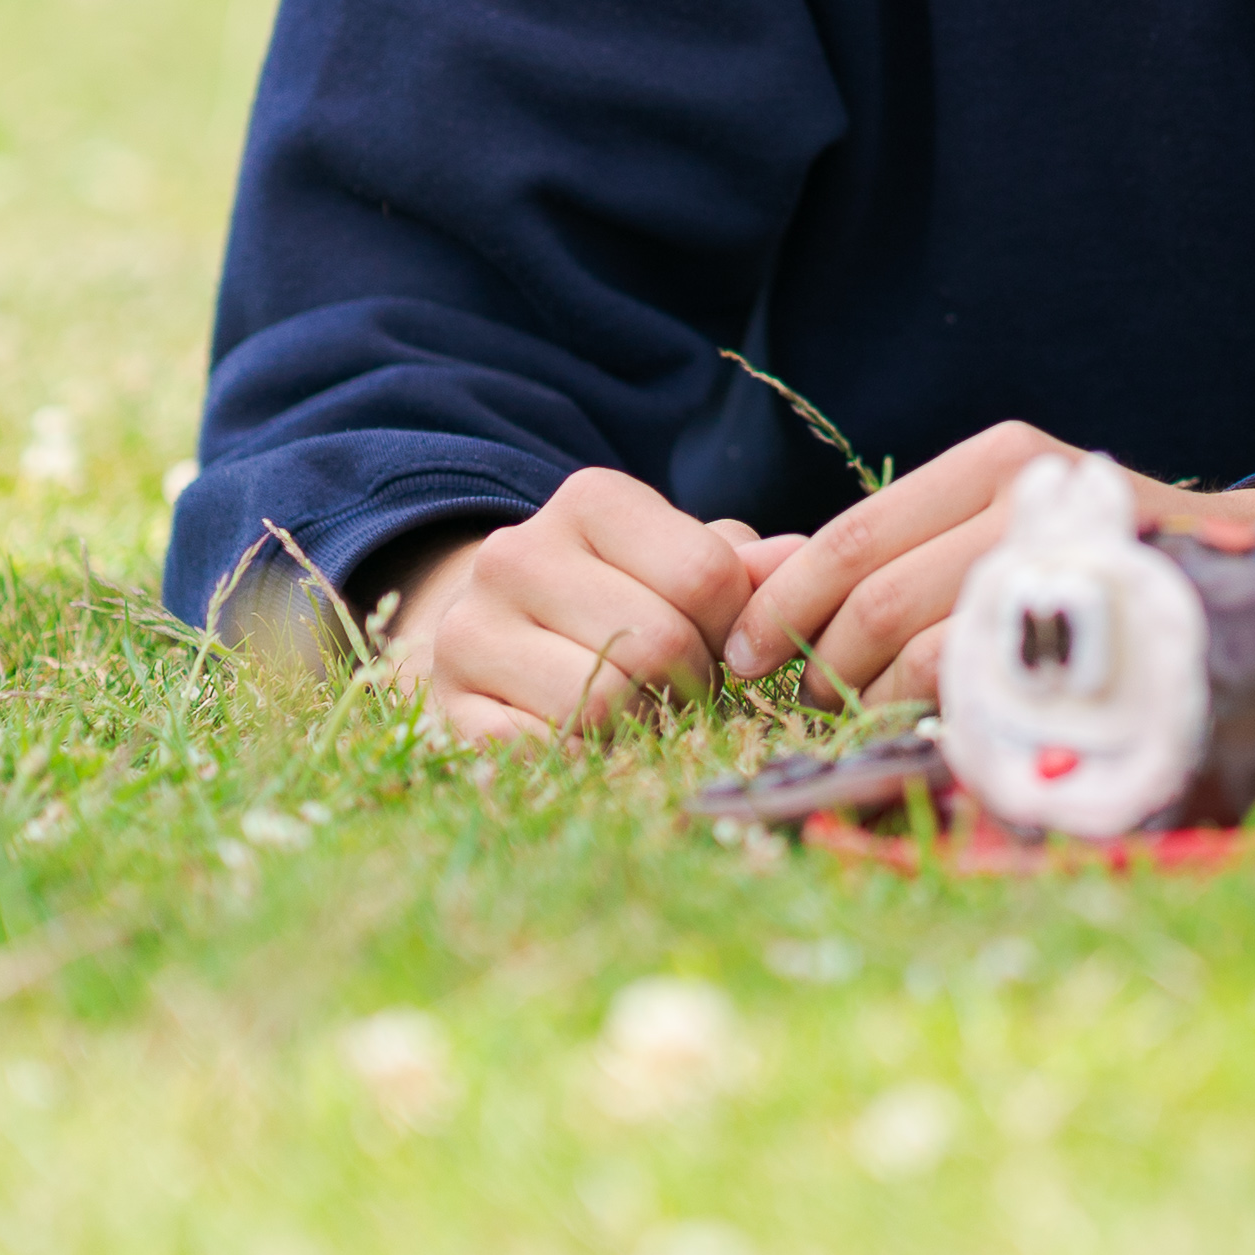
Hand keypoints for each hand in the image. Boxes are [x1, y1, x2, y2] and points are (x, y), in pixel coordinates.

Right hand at [366, 469, 787, 744]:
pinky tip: (591, 734)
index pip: (705, 573)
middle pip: (661, 641)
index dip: (732, 625)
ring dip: (645, 721)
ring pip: (607, 698)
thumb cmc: (621, 593)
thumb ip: (744, 565)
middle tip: (685, 685)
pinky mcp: (452, 707)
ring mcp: (471, 631)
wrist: (503, 636)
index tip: (720, 638)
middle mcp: (516, 553)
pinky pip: (550, 749)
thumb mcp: (683, 562)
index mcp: (588, 500)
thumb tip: (801, 556)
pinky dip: (589, 754)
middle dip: (695, 679)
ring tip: (641, 706)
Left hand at [728, 426, 1254, 710]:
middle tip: (811, 698)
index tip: (742, 657)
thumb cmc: (1082, 565)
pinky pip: (987, 691)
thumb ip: (877, 550)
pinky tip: (936, 724)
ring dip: (876, 701)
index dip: (782, 606)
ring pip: (926, 651)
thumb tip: (749, 568)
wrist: (1238, 580)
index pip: (852, 539)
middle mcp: (1036, 500)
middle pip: (877, 601)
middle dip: (823, 665)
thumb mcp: (983, 529)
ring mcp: (1073, 568)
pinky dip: (938, 721)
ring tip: (873, 711)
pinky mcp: (1099, 637)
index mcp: (995, 464)